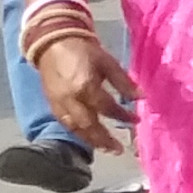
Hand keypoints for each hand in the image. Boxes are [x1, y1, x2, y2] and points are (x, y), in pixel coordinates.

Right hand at [33, 35, 134, 154]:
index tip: (137, 120)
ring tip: (106, 148)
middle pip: (88, 125)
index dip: (123, 116)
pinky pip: (65, 123)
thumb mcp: (108, 62)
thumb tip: (141, 97)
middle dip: (103, 139)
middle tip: (118, 149)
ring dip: (90, 140)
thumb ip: (124, 82)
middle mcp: (70, 99)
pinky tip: (88, 137)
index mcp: (85, 87)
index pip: (107, 108)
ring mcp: (58, 103)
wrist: (54, 43)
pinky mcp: (51, 104)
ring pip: (74, 128)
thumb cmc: (84, 51)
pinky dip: (77, 132)